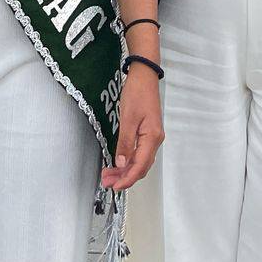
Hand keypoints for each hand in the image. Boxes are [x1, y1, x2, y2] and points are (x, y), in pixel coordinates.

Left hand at [101, 64, 163, 190]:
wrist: (144, 76)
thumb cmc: (137, 92)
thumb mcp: (127, 118)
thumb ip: (125, 142)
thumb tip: (121, 163)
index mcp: (152, 137)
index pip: (140, 166)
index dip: (127, 179)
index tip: (115, 186)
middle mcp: (155, 140)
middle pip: (141, 166)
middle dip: (124, 177)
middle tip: (107, 182)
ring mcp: (152, 136)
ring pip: (140, 161)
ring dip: (125, 170)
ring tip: (109, 174)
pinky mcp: (148, 133)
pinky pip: (139, 152)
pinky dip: (128, 160)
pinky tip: (118, 162)